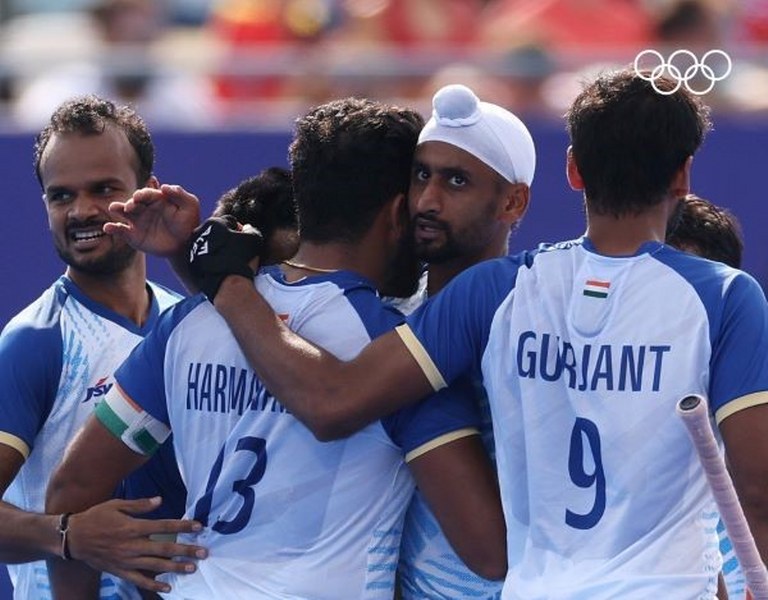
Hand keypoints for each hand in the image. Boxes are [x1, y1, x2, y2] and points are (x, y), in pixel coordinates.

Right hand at [67, 497, 206, 592]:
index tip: (199, 527)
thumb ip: (140, 505)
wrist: (72, 538)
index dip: (182, 526)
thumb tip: (160, 500)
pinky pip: (139, 580)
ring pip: (155, 566)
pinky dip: (153, 585)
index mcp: (133, 527)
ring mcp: (126, 560)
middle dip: (186, 550)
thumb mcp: (116, 505)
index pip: (164, 526)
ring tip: (192, 568)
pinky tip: (167, 587)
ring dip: (175, 567)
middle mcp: (132, 545)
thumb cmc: (96, 517)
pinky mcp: (119, 571)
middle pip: (164, 548)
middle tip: (203, 552)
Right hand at [105, 184, 200, 256]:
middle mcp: (144, 208)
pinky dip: (112, 228)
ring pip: (123, 212)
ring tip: (114, 208)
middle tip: (131, 207)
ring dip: (118, 208)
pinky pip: (120, 230)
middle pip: (133, 201)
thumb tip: (165, 187)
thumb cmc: (188, 223)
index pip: (146, 193)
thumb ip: (180, 194)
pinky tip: (108, 228)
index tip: (140, 197)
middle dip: (131, 202)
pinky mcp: (133, 235)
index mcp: (156, 199)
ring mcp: (137, 221)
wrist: (185, 245)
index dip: (142, 194)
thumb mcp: (190, 205)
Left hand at [188, 215, 262, 301]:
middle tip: (235, 251)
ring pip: (207, 244)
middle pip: (216, 231)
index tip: (243, 241)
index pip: (229, 221)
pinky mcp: (190, 262)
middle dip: (225, 238)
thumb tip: (246, 228)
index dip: (239, 230)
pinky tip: (220, 267)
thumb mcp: (254, 239)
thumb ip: (250, 229)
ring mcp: (192, 248)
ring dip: (216, 248)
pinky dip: (210, 259)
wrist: (226, 285)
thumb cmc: (242, 260)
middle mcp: (199, 232)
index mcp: (214, 223)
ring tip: (227, 260)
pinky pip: (202, 257)